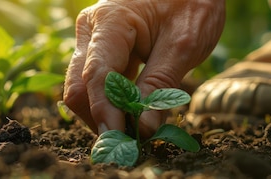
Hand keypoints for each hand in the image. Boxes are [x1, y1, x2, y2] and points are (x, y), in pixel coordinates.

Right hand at [63, 0, 224, 136]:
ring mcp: (92, 41)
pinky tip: (135, 116)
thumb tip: (142, 129)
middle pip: (78, 88)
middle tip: (131, 143)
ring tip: (137, 131)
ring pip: (84, 90)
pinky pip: (98, 85)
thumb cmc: (192, 3)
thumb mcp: (184, 43)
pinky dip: (114, 104)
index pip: (96, 75)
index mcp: (109, 21)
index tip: (120, 142)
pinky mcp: (101, 52)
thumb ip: (161, 84)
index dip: (105, 112)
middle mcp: (91, 30)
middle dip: (101, 118)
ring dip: (107, 114)